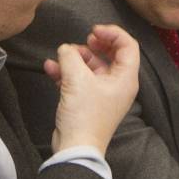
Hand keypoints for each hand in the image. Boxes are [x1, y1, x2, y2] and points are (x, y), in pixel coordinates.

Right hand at [42, 25, 141, 154]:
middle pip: (112, 55)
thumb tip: (65, 49)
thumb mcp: (77, 79)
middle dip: (95, 45)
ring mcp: (103, 93)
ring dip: (76, 58)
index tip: (93, 30)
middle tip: (84, 40)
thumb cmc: (84, 115)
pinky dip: (67, 72)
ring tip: (62, 56)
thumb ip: (71, 56)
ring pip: (93, 66)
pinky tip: (50, 68)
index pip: (128, 46)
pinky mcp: (88, 101)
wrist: (75, 148)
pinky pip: (80, 80)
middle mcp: (118, 84)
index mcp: (125, 78)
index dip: (112, 33)